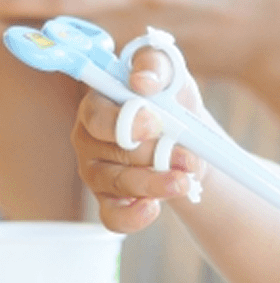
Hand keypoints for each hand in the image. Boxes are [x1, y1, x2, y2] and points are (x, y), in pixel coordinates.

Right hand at [72, 46, 205, 232]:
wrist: (188, 135)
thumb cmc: (170, 97)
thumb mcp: (169, 73)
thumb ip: (155, 65)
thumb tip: (142, 82)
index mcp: (98, 103)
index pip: (98, 116)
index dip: (126, 123)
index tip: (155, 124)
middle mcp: (89, 138)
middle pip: (116, 153)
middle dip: (156, 154)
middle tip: (188, 155)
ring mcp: (96, 171)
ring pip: (119, 184)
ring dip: (156, 184)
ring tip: (185, 180)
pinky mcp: (108, 199)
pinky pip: (112, 217)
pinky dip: (133, 217)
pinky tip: (153, 209)